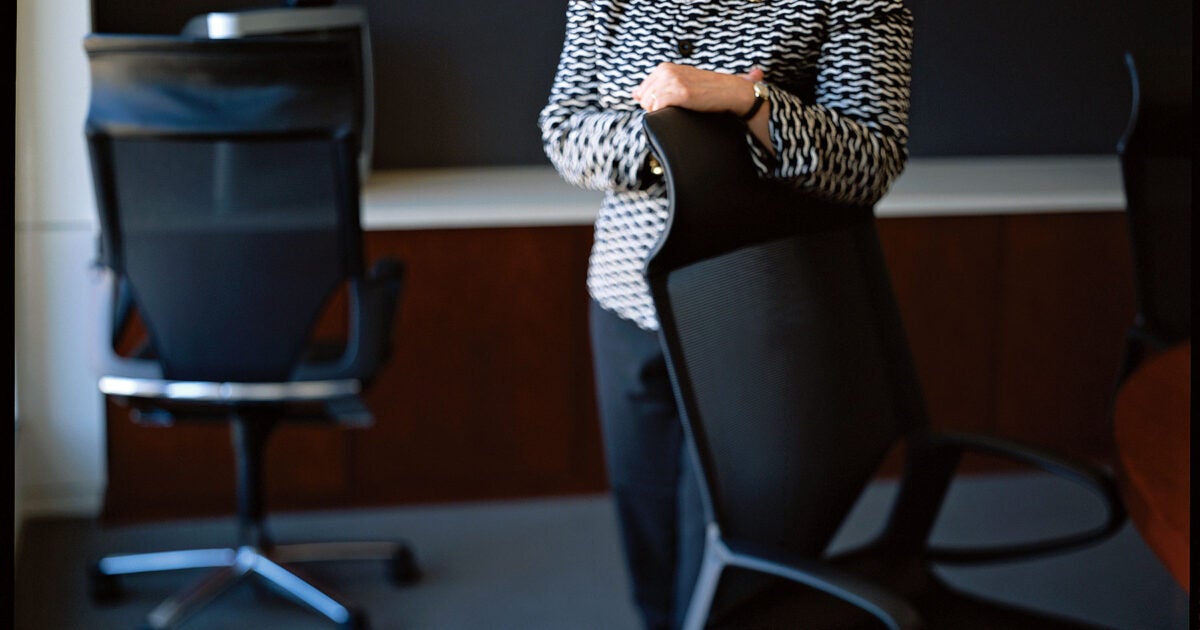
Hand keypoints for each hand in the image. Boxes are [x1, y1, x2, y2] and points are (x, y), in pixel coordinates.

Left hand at [632, 63, 761, 115]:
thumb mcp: (679, 81)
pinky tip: (676, 112)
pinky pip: (657, 107)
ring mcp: (673, 81)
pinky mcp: (680, 92)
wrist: (728, 91)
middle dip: (654, 107)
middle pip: (643, 98)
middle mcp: (666, 71)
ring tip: (677, 109)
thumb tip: (634, 94)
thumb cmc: (705, 89)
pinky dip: (663, 114)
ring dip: (660, 112)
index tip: (668, 104)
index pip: (642, 90)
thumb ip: (657, 85)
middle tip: (674, 108)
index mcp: (665, 67)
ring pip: (649, 103)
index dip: (651, 102)